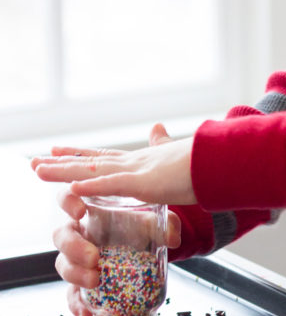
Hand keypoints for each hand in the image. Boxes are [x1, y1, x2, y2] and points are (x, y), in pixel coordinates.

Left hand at [31, 123, 196, 204]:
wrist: (221, 159)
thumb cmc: (203, 162)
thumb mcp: (176, 156)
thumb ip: (163, 144)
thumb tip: (157, 127)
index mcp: (141, 162)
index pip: (102, 158)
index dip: (78, 156)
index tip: (56, 151)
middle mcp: (134, 163)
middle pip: (89, 163)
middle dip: (61, 164)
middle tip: (34, 163)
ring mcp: (139, 171)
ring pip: (93, 171)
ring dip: (64, 172)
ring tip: (38, 170)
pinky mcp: (147, 182)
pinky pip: (114, 184)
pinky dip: (92, 186)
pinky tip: (72, 188)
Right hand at [47, 125, 182, 315]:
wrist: (156, 243)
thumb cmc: (148, 214)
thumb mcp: (157, 194)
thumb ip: (153, 161)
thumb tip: (158, 129)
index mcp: (92, 205)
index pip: (70, 197)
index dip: (69, 202)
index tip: (82, 211)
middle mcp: (82, 231)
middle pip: (61, 236)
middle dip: (73, 247)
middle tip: (93, 255)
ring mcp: (82, 258)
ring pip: (63, 266)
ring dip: (77, 275)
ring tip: (96, 279)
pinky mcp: (89, 282)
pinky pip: (74, 297)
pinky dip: (79, 306)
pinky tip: (88, 314)